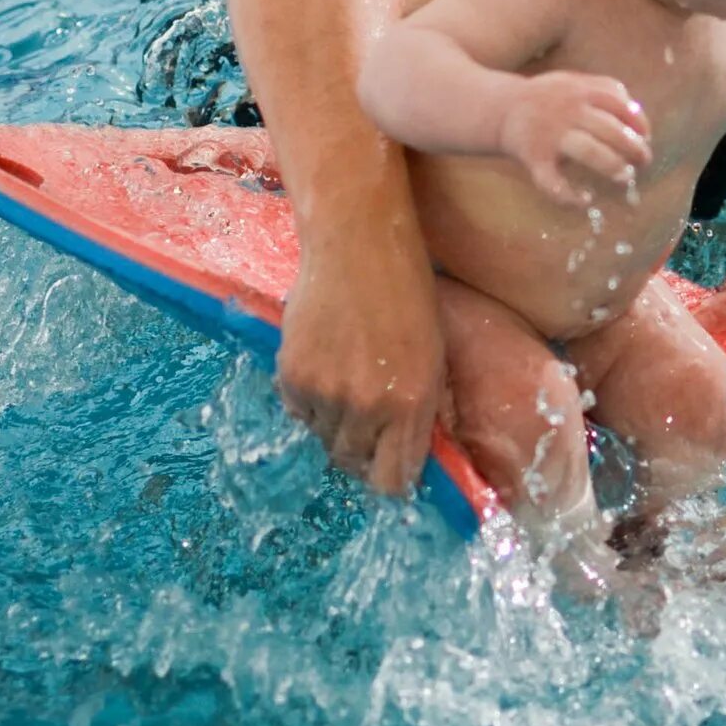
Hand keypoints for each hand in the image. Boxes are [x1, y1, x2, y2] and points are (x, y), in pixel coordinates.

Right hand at [275, 223, 444, 495]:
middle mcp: (369, 406)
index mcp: (413, 403)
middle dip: (359, 448)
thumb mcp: (432, 357)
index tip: (387, 464)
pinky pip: (297, 412)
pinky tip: (323, 361)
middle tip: (364, 413)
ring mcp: (326, 393)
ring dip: (332, 420)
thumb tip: (402, 456)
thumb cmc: (407, 294)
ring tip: (345, 375)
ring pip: (323, 437)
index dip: (389, 477)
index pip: (393, 482)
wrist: (357, 243)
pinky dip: (307, 399)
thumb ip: (418, 411)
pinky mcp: (292, 375)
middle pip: (352, 464)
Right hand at [497, 72, 650, 206]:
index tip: (646, 138)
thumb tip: (639, 117)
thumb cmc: (546, 99)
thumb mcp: (573, 83)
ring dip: (613, 166)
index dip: (639, 122)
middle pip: (611, 129)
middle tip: (643, 162)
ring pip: (590, 151)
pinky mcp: (534, 158)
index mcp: (580, 90)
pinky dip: (569, 196)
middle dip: (633, 148)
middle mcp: (568, 110)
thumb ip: (603, 91)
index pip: (620, 104)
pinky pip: (553, 182)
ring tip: (625, 177)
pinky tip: (584, 200)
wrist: (500, 108)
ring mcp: (551, 134)